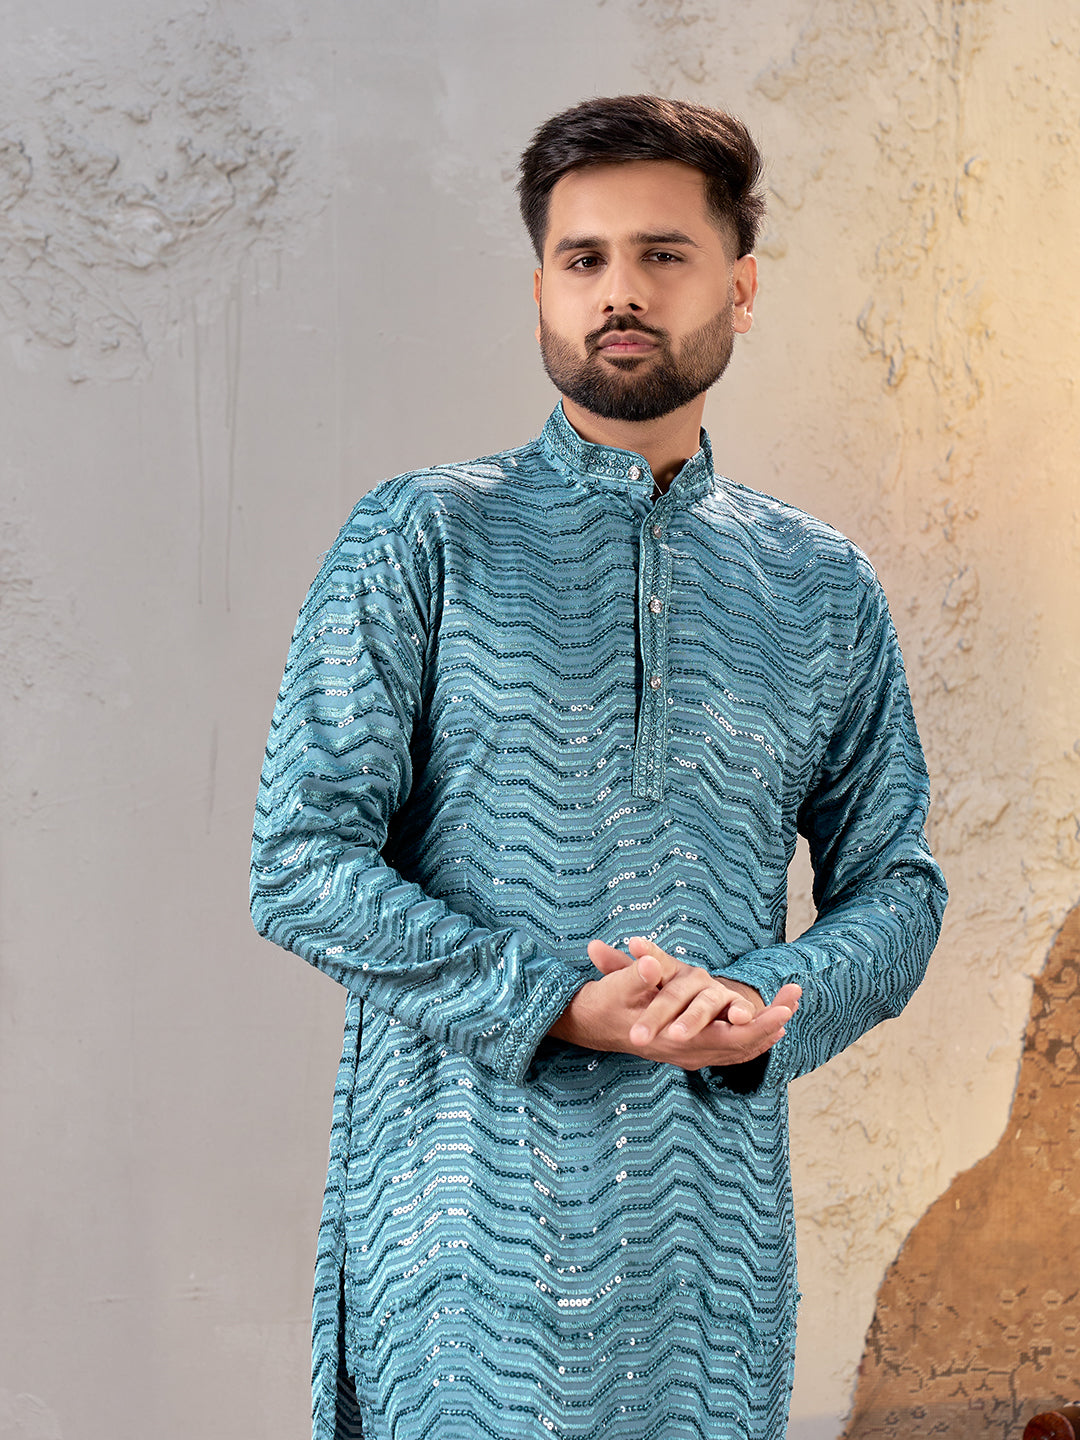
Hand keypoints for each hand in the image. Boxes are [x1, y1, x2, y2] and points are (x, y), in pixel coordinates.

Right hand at [549, 935, 800, 1070]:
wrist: (585, 1024)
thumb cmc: (601, 1002)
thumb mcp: (615, 986)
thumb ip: (636, 975)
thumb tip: (653, 967)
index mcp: (675, 1041)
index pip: (729, 1039)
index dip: (759, 1026)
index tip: (784, 1010)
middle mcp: (686, 1054)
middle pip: (741, 1048)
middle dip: (770, 1024)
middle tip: (795, 1000)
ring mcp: (687, 1055)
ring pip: (736, 1051)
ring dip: (764, 1032)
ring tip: (788, 1008)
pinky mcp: (685, 1049)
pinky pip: (726, 1050)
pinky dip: (748, 1040)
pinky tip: (763, 1026)